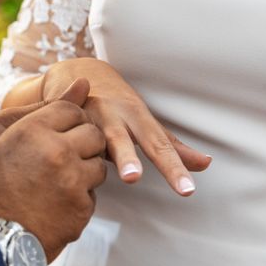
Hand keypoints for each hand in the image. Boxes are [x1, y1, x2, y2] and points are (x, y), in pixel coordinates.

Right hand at [0, 79, 106, 262]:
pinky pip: (91, 198)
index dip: (71, 122)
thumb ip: (48, 111)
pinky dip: (77, 202)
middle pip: (93, 134)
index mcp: (33, 130)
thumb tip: (85, 81)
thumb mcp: (8, 142)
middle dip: (85, 145)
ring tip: (56, 186)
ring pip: (98, 167)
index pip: (71, 109)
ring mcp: (72, 180)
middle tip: (66, 160)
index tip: (64, 134)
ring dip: (84, 174)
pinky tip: (54, 208)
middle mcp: (57, 150)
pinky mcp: (80, 209)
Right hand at [39, 58, 211, 195]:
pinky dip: (63, 148)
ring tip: (110, 171)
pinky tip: (61, 163)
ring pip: (91, 136)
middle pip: (122, 140)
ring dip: (94, 150)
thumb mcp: (144, 123)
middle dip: (128, 158)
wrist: (77, 74)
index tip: (187, 191)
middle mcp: (112, 115)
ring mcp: (84, 117)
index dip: (172, 169)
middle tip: (133, 178)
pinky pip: (63, 138)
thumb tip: (206, 164)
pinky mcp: (59, 119)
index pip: (158, 146)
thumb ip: (170, 146)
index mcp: (136, 117)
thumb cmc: (116, 106)